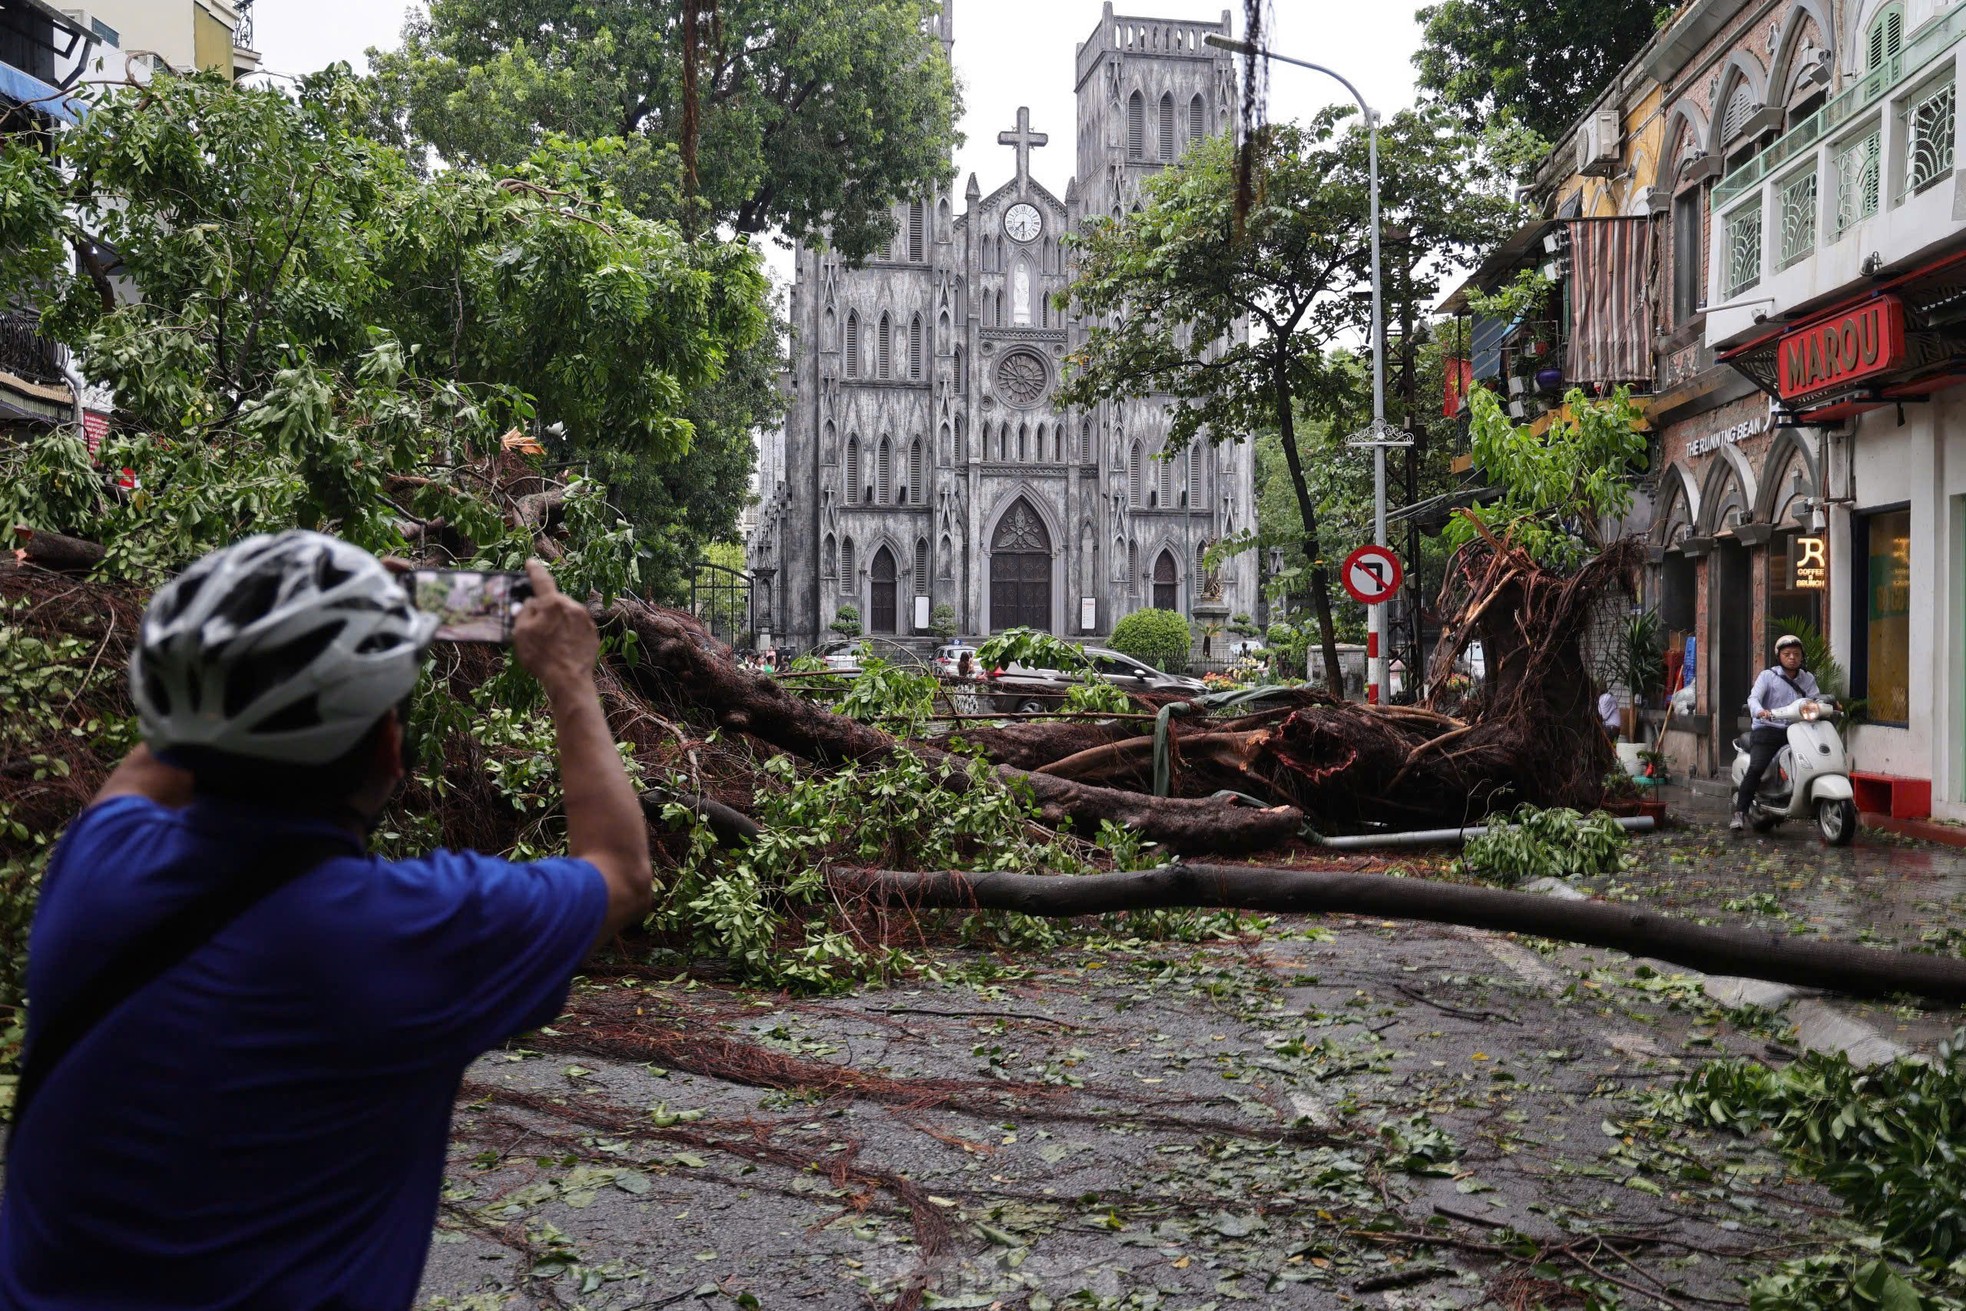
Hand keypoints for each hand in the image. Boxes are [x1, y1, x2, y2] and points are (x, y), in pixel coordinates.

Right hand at [513, 559, 598, 694]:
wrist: (569, 680)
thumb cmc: (541, 657)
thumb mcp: (521, 633)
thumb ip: (524, 612)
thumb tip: (531, 603)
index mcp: (553, 603)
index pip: (542, 580)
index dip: (534, 571)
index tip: (531, 563)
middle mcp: (572, 607)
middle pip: (554, 601)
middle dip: (545, 607)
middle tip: (535, 624)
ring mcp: (585, 620)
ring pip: (566, 614)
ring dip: (557, 620)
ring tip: (549, 641)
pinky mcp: (593, 633)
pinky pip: (576, 626)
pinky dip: (568, 632)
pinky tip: (561, 646)